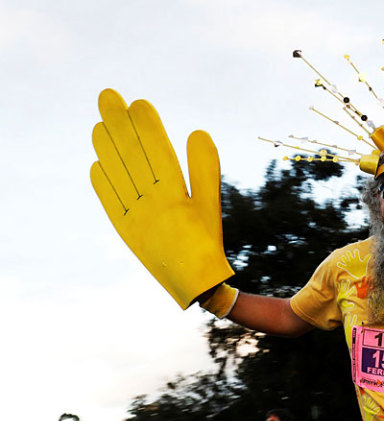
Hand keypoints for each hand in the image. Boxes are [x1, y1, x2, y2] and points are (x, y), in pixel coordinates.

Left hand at [90, 89, 233, 308]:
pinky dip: (102, 182)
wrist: (195, 285)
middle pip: (131, 156)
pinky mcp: (125, 231)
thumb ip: (205, 169)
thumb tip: (198, 132)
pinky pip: (110, 201)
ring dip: (105, 148)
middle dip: (118, 124)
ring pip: (116, 174)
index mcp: (173, 195)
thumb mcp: (211, 205)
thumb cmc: (208, 244)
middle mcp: (149, 203)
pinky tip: (97, 164)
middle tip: (107, 97)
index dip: (145, 125)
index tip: (136, 102)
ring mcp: (134, 216)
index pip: (155, 150)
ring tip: (98, 125)